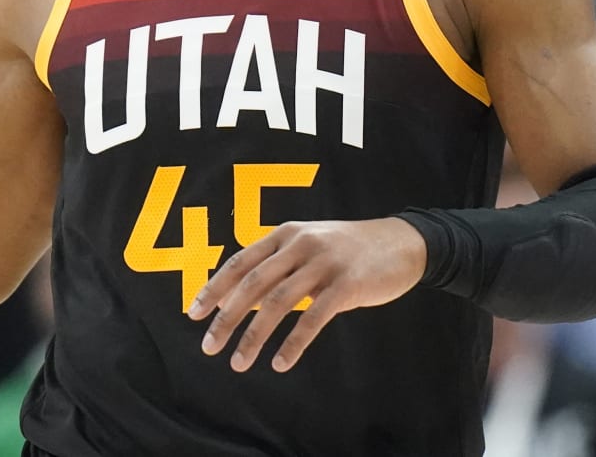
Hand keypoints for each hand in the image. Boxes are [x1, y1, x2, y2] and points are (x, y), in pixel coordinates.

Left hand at [187, 217, 425, 372]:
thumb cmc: (348, 250)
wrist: (401, 243)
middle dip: (226, 317)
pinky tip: (280, 362)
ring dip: (254, 336)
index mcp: (286, 234)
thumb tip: (237, 297)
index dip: (214, 288)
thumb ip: (277, 266)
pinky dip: (293, 343)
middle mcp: (301, 244)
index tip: (194, 313)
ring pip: (278, 302)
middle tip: (209, 346)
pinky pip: (314, 318)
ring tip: (239, 362)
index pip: (240, 261)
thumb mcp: (309, 246)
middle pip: (252, 284)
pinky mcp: (347, 284)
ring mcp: (325, 263)